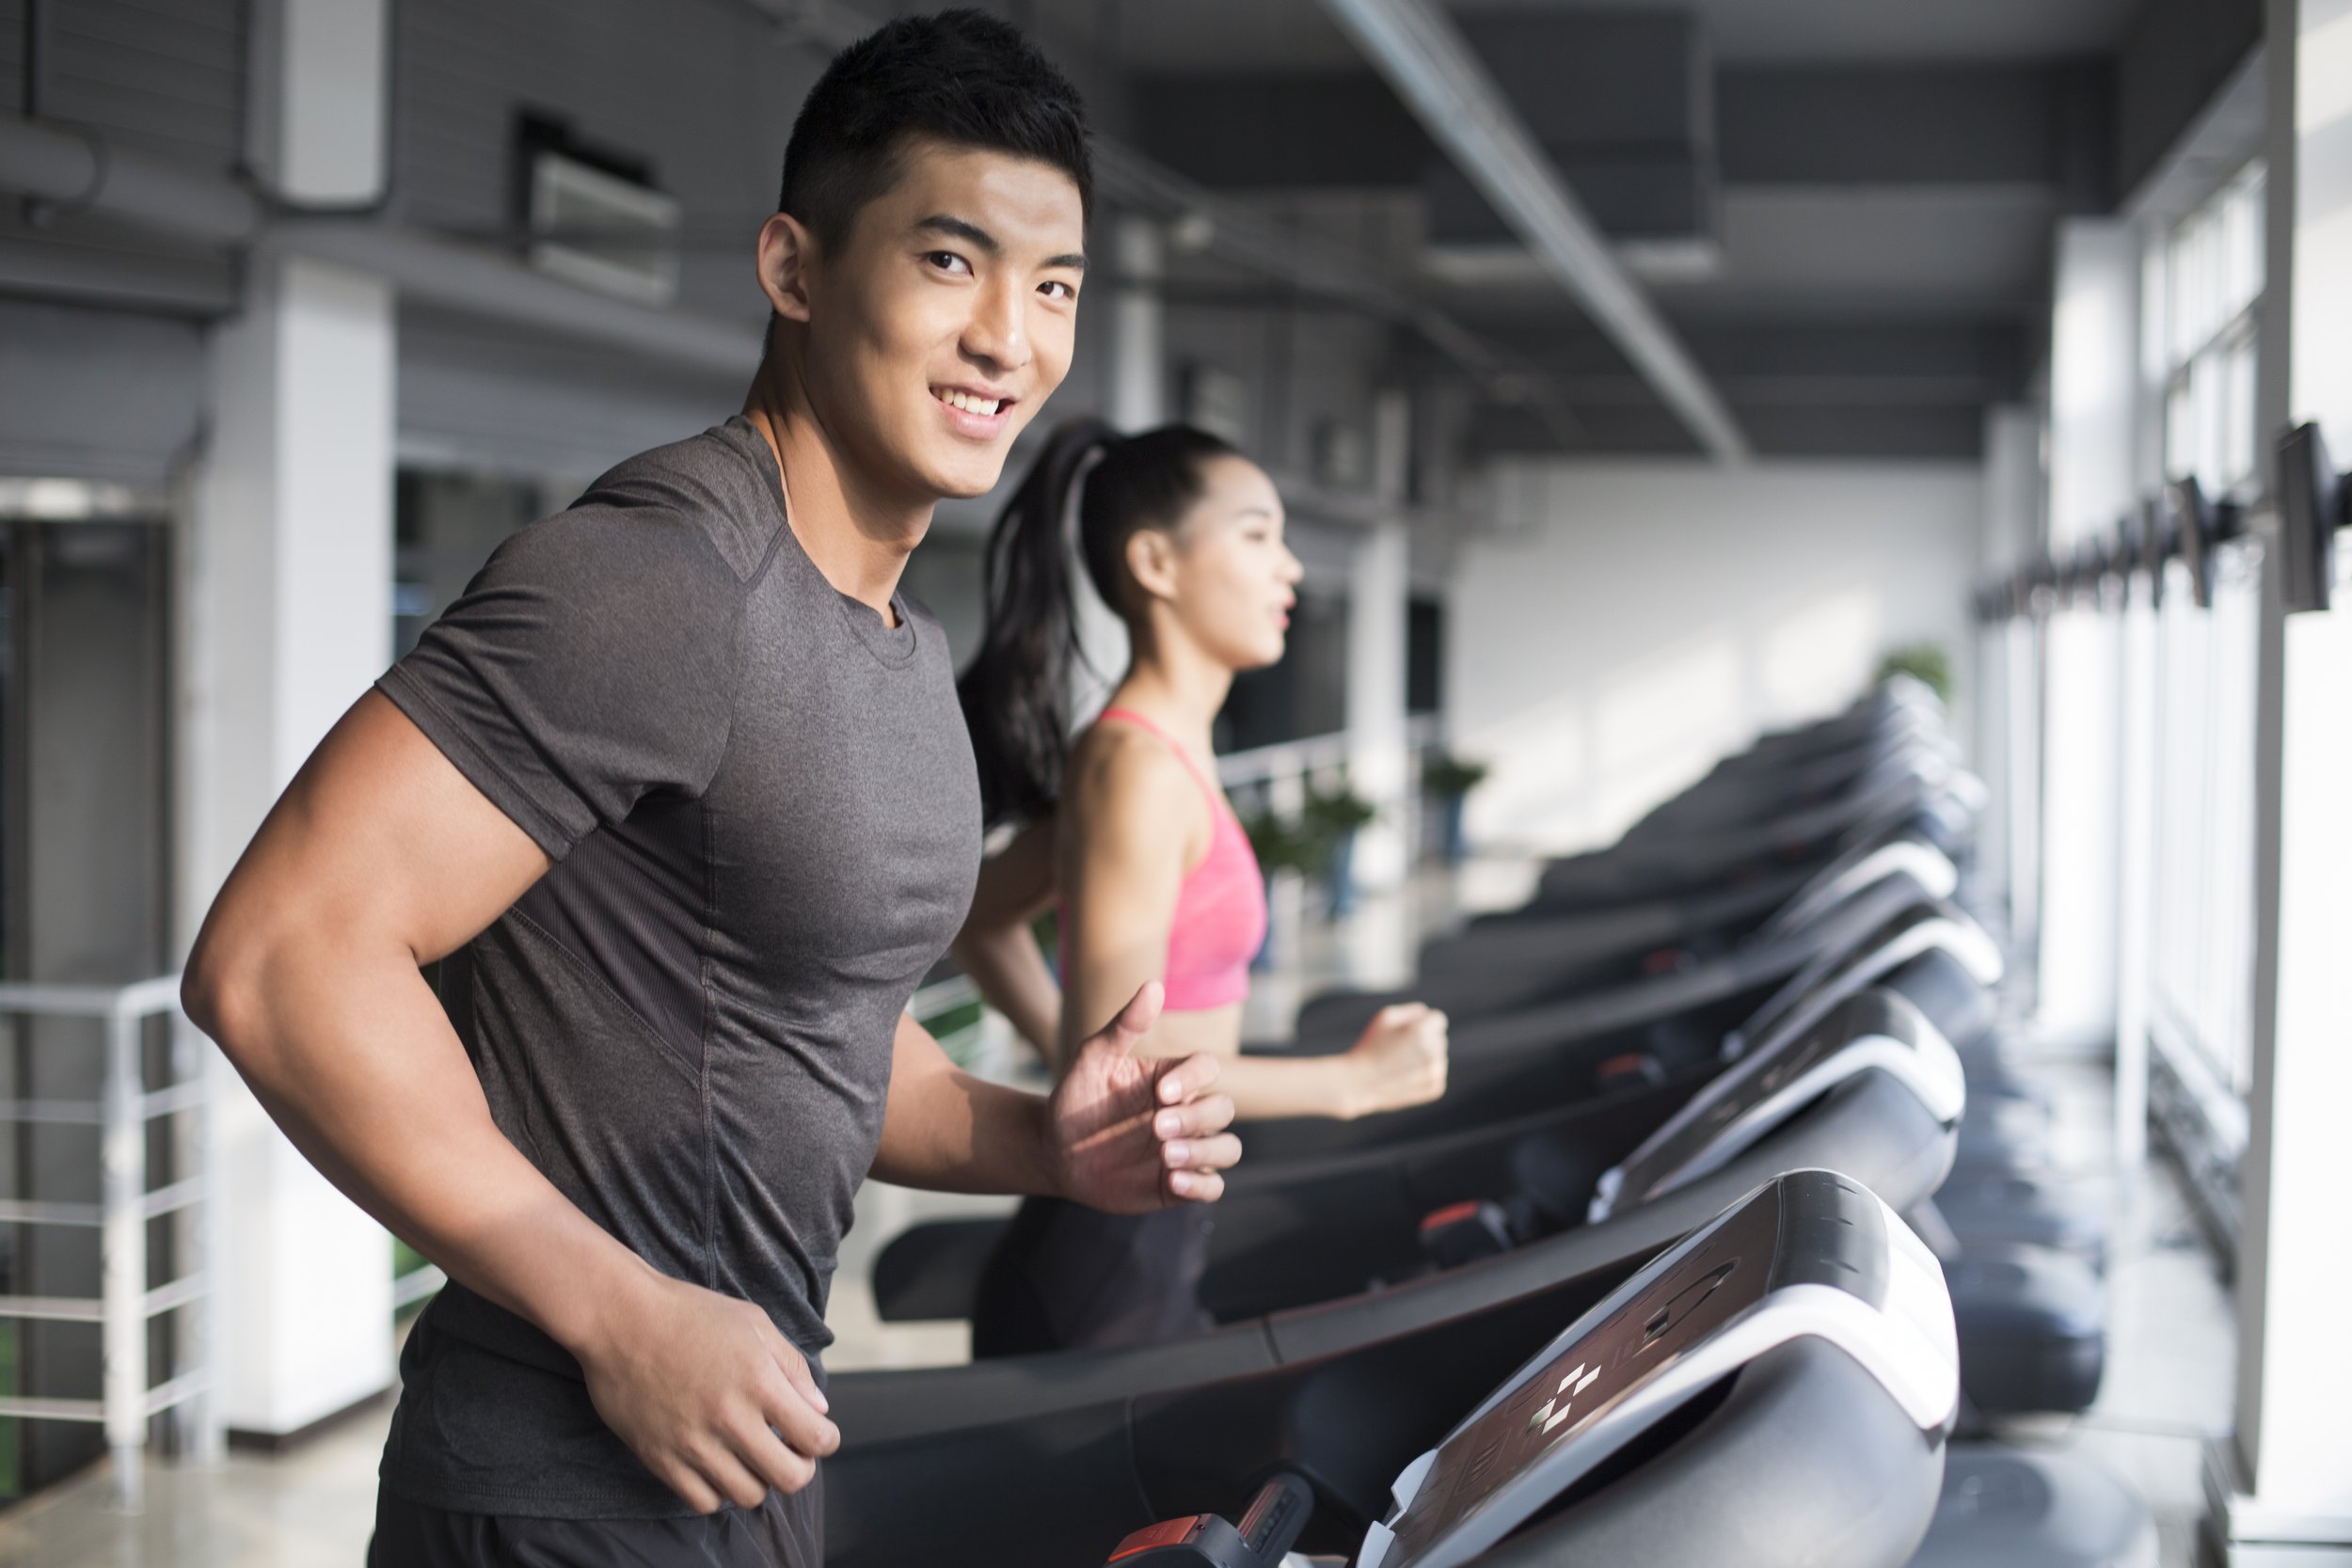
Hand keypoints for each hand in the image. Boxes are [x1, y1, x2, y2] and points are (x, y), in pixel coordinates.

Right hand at [572, 1266, 839, 1512]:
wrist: (620, 1318)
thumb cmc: (690, 1313)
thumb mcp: (753, 1323)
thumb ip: (791, 1366)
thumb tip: (819, 1409)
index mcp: (760, 1381)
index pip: (816, 1438)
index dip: (825, 1440)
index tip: (817, 1433)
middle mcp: (730, 1419)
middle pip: (789, 1478)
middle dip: (800, 1467)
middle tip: (790, 1450)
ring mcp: (693, 1443)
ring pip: (748, 1495)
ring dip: (759, 1479)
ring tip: (752, 1456)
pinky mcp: (661, 1458)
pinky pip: (703, 1501)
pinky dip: (718, 1491)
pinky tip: (718, 1465)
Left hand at [1049, 981, 1240, 1210]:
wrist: (1056, 1151)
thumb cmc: (1077, 1098)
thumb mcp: (1093, 1059)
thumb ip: (1124, 1026)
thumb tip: (1153, 985)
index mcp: (1172, 1078)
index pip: (1206, 1068)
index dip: (1193, 1079)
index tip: (1159, 1093)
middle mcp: (1187, 1111)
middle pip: (1223, 1108)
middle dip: (1196, 1118)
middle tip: (1156, 1129)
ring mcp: (1187, 1148)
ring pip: (1228, 1148)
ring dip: (1204, 1151)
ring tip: (1165, 1158)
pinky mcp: (1179, 1184)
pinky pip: (1213, 1187)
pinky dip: (1201, 1184)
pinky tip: (1172, 1182)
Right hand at [1342, 1002, 1449, 1118]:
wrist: (1359, 1083)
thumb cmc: (1369, 1046)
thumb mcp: (1384, 1017)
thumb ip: (1410, 1011)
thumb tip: (1427, 1014)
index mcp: (1422, 1031)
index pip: (1438, 1019)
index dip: (1423, 1023)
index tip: (1409, 1031)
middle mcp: (1433, 1051)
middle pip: (1439, 1038)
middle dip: (1424, 1041)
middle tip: (1400, 1050)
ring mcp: (1435, 1072)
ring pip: (1439, 1057)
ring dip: (1425, 1058)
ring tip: (1401, 1065)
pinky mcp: (1435, 1088)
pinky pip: (1436, 1075)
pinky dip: (1424, 1075)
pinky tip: (1405, 1077)